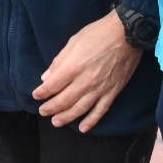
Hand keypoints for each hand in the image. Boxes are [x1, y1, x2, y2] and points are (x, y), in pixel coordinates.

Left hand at [32, 10, 141, 130]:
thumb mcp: (73, 41)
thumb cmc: (98, 34)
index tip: (36, 95)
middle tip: (43, 111)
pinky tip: (83, 128)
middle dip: (51, 107)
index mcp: (73, 67)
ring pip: (80, 109)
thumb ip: (59, 61)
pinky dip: (91, 121)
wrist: (126, 34)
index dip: (42, 92)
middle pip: (64, 100)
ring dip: (66, 117)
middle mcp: (85, 81)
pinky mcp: (113, 92)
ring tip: (56, 122)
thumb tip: (46, 77)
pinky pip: (100, 110)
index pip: (53, 85)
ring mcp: (100, 89)